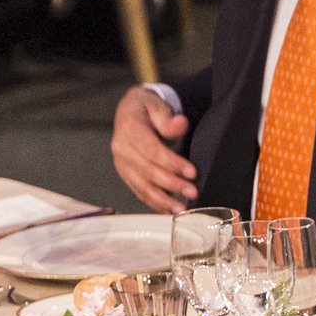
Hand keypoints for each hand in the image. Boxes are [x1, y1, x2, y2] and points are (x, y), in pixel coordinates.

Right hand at [112, 85, 197, 210]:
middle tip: (192, 191)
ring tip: (181, 208)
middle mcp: (122, 149)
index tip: (191, 172)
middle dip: (172, 184)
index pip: (152, 150)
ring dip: (163, 200)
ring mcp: (122, 163)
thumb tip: (180, 123)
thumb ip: (168, 118)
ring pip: (142, 185)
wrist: (130, 112)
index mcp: (129, 129)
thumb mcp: (157, 106)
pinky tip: (167, 210)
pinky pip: (139, 191)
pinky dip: (153, 202)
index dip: (172, 163)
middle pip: (148, 171)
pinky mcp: (126, 174)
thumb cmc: (146, 109)